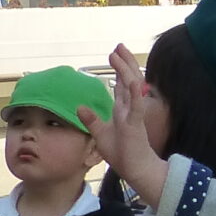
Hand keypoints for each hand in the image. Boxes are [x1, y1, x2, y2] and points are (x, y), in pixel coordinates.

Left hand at [93, 46, 168, 208]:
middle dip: (124, 62)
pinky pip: (137, 105)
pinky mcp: (136, 124)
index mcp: (122, 110)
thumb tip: (79, 106)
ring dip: (125, 70)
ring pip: (132, 87)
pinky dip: (134, 92)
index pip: (121, 85)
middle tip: (118, 45)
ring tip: (118, 54)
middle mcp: (129, 108)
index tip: (115, 54)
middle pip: (128, 80)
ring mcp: (134, 114)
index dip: (118, 69)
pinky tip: (130, 80)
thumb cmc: (122, 153)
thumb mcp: (101, 134)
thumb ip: (92, 120)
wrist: (136, 169)